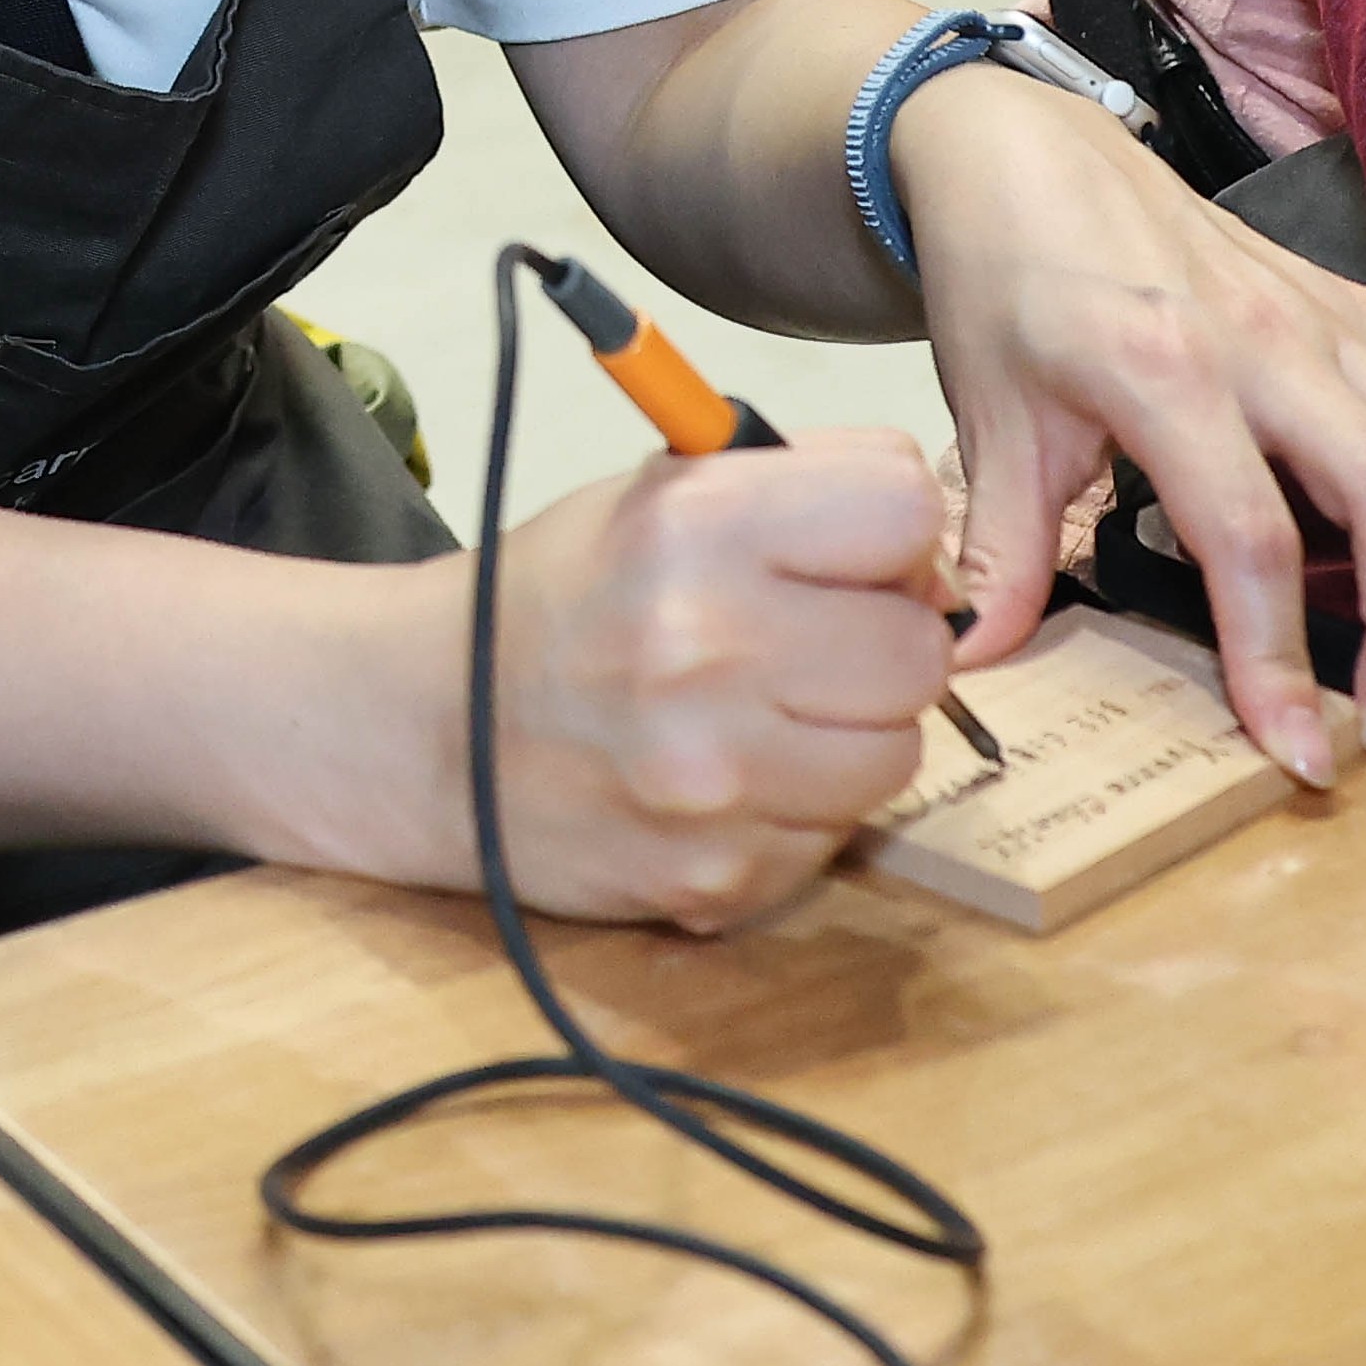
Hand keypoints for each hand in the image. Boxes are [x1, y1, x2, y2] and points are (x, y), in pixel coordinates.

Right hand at [459, 425, 975, 930]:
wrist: (425, 730)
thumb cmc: (563, 602)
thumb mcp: (662, 492)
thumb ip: (810, 489)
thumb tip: (940, 566)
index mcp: (694, 527)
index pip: (906, 509)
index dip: (888, 536)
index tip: (845, 559)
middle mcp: (704, 650)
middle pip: (919, 650)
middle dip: (876, 646)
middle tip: (804, 648)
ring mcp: (712, 780)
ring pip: (895, 755)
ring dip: (846, 738)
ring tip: (762, 716)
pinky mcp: (715, 877)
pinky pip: (834, 838)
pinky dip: (796, 812)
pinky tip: (725, 783)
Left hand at [889, 68, 1365, 779]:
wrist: (1017, 146)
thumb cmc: (1005, 278)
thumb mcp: (989, 416)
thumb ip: (1001, 546)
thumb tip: (976, 652)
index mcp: (1165, 372)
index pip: (1245, 537)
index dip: (1275, 655)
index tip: (1297, 749)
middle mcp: (1265, 343)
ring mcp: (1320, 322)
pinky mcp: (1350, 306)